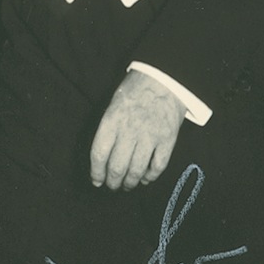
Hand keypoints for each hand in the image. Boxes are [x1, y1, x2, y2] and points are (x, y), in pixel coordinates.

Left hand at [90, 70, 185, 191]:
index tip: (96, 180)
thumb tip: (103, 156)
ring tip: (127, 185)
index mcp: (112, 119)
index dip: (96, 172)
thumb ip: (109, 128)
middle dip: (112, 182)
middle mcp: (130, 130)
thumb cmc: (136, 90)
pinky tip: (146, 178)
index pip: (99, 153)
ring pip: (136, 171)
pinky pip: (158, 166)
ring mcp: (150, 136)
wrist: (164, 78)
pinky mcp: (167, 140)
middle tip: (112, 186)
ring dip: (130, 183)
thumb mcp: (114, 103)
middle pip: (117, 167)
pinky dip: (150, 177)